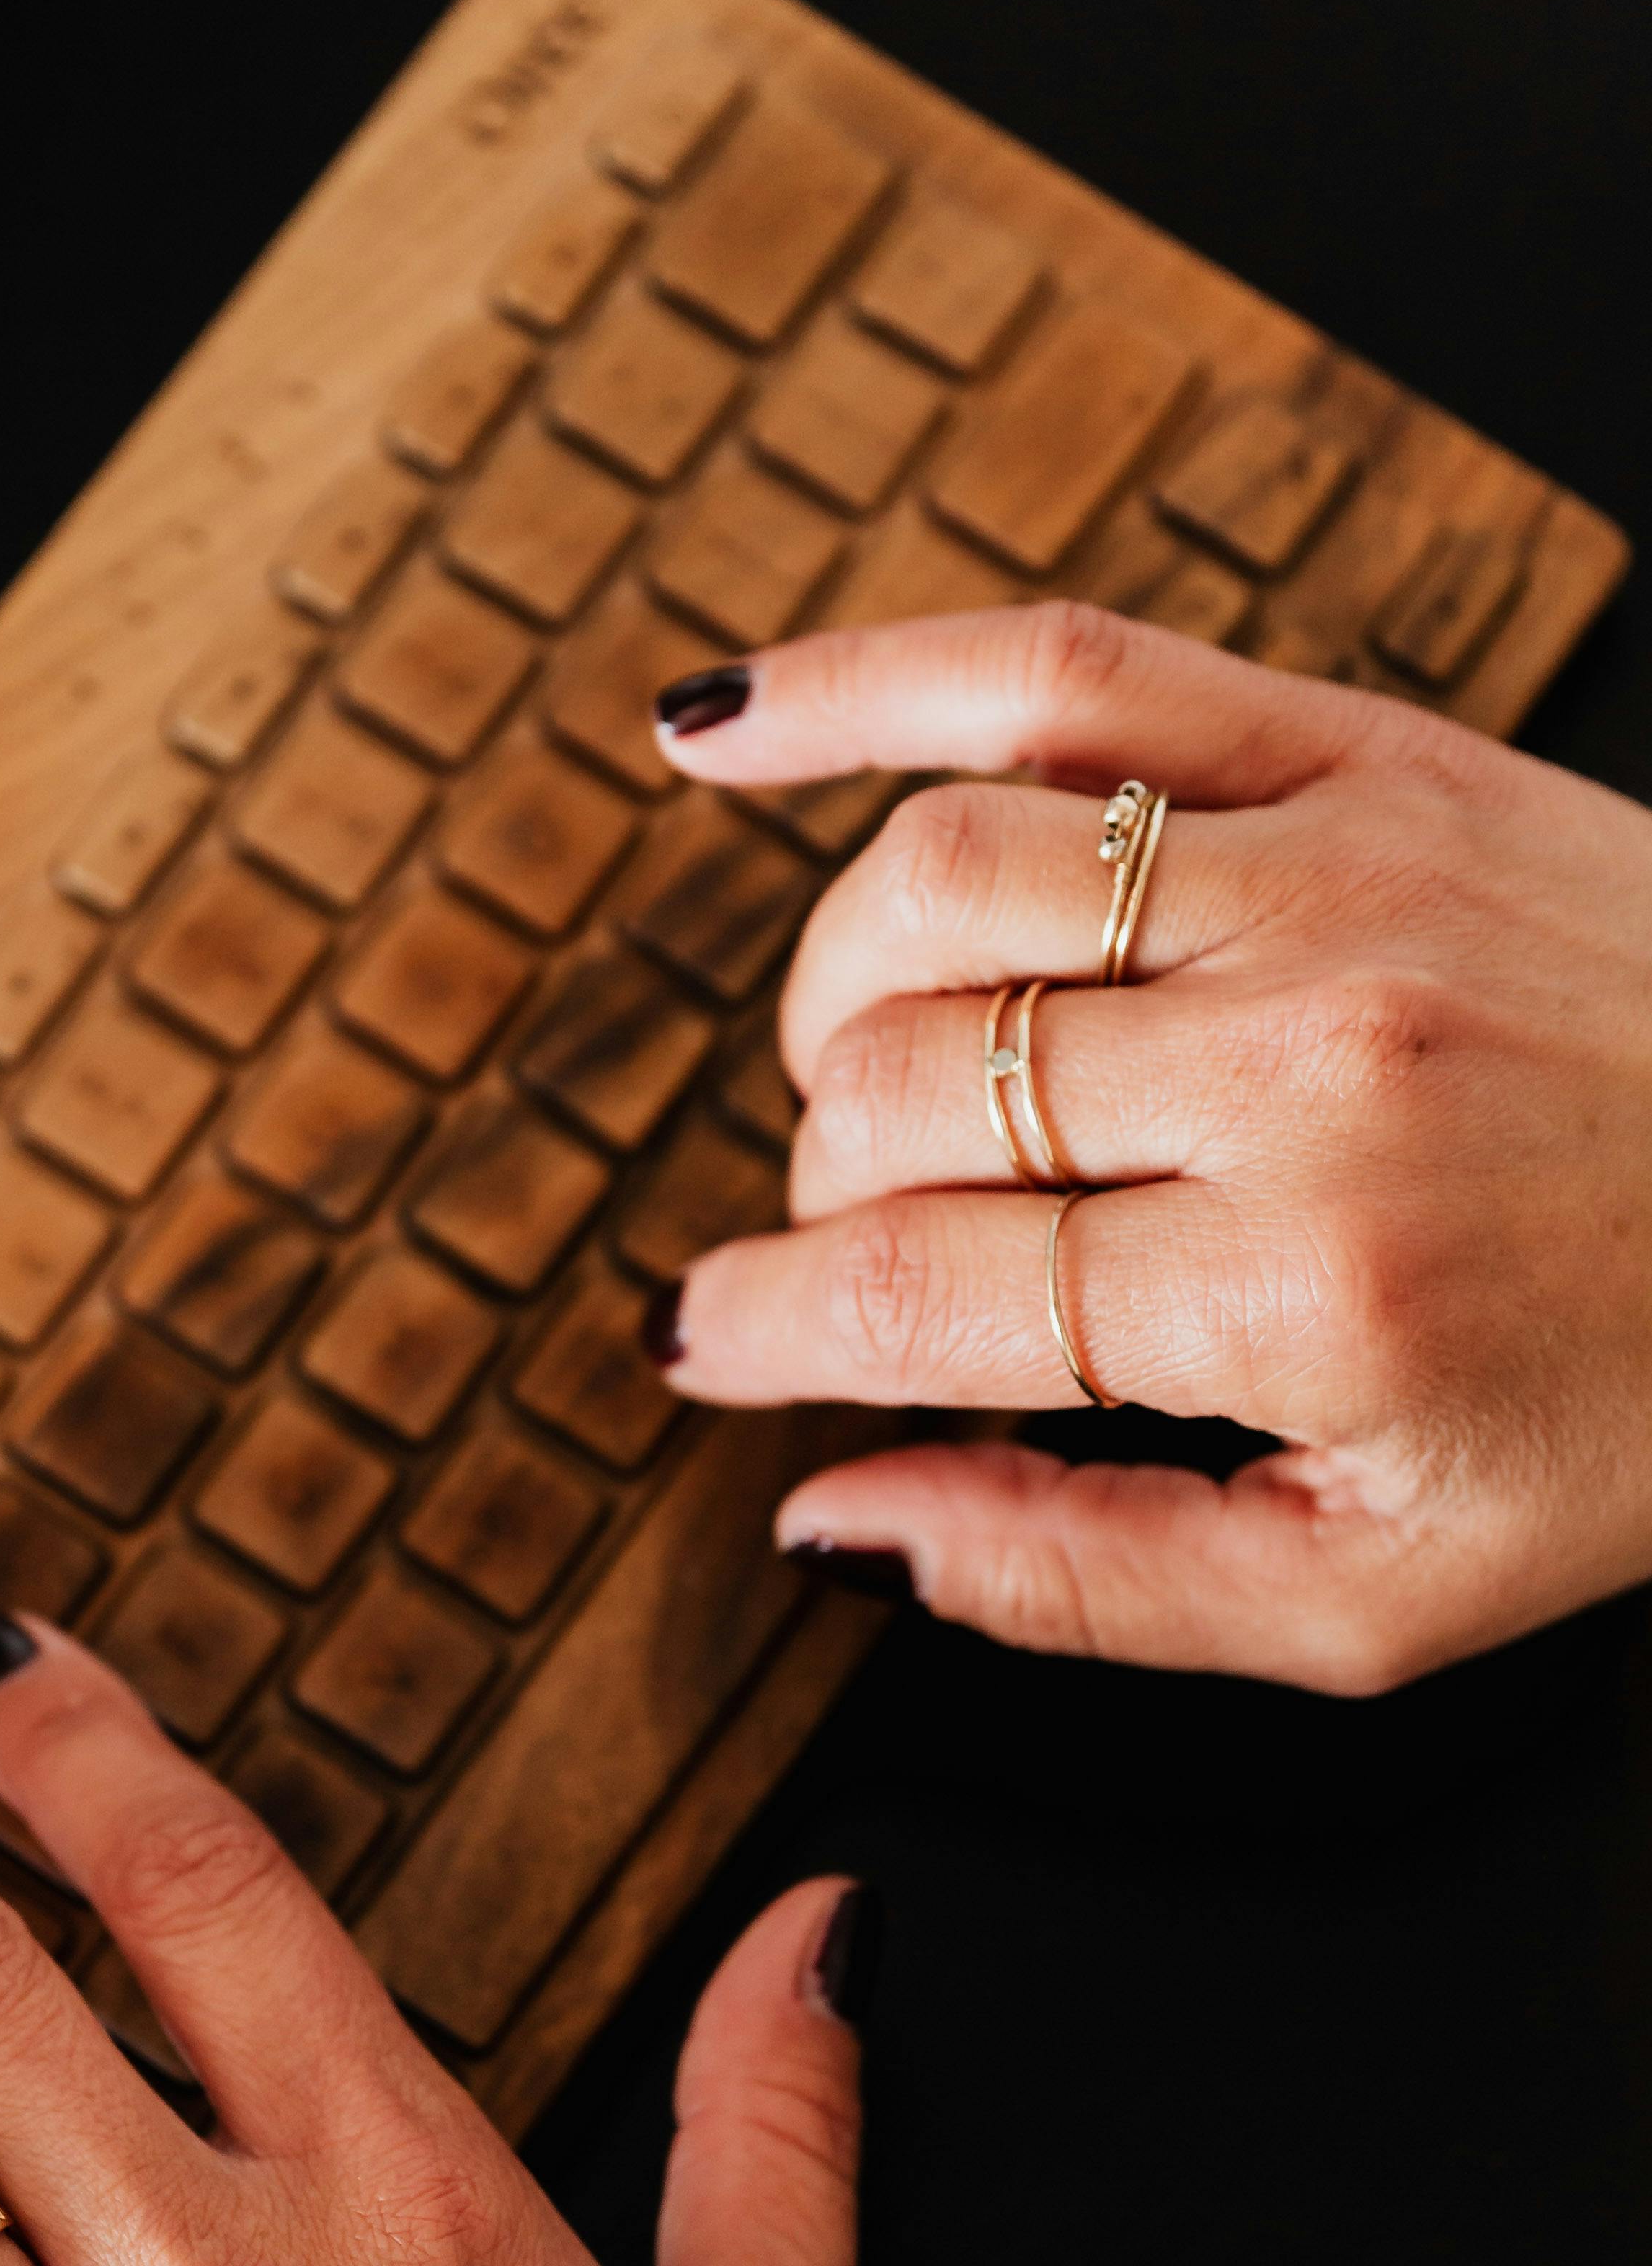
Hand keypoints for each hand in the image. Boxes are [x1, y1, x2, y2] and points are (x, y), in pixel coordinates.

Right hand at [651, 597, 1651, 1689]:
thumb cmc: (1638, 1404)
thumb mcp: (1382, 1593)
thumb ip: (1084, 1584)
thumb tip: (828, 1519)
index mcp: (1308, 1289)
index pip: (912, 1289)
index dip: (761, 1324)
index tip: (707, 1340)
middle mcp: (1305, 1065)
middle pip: (902, 1096)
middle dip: (822, 1191)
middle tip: (869, 1241)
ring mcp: (1329, 876)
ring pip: (930, 888)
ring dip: (833, 996)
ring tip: (865, 1069)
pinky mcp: (1362, 749)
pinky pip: (1055, 672)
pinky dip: (855, 682)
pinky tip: (711, 724)